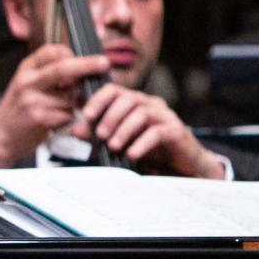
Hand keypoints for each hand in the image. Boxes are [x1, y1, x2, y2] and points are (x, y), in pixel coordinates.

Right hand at [0, 43, 113, 167]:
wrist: (0, 136)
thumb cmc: (20, 109)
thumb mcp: (27, 83)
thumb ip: (49, 73)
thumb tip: (83, 67)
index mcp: (26, 68)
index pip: (52, 51)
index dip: (73, 53)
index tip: (88, 57)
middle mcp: (27, 81)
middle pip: (63, 68)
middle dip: (87, 65)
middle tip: (105, 63)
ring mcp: (32, 100)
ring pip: (70, 97)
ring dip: (77, 103)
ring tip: (64, 109)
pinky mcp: (39, 118)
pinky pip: (67, 115)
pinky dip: (70, 118)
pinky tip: (58, 121)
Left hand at [72, 85, 222, 176]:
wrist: (181, 167)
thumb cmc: (149, 152)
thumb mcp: (118, 143)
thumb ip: (97, 136)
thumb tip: (76, 129)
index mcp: (135, 103)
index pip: (115, 90)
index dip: (99, 99)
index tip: (86, 115)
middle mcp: (150, 104)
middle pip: (128, 98)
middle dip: (110, 116)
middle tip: (100, 135)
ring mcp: (165, 116)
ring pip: (142, 113)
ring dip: (124, 129)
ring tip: (114, 146)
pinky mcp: (176, 131)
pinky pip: (157, 132)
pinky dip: (141, 143)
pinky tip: (132, 154)